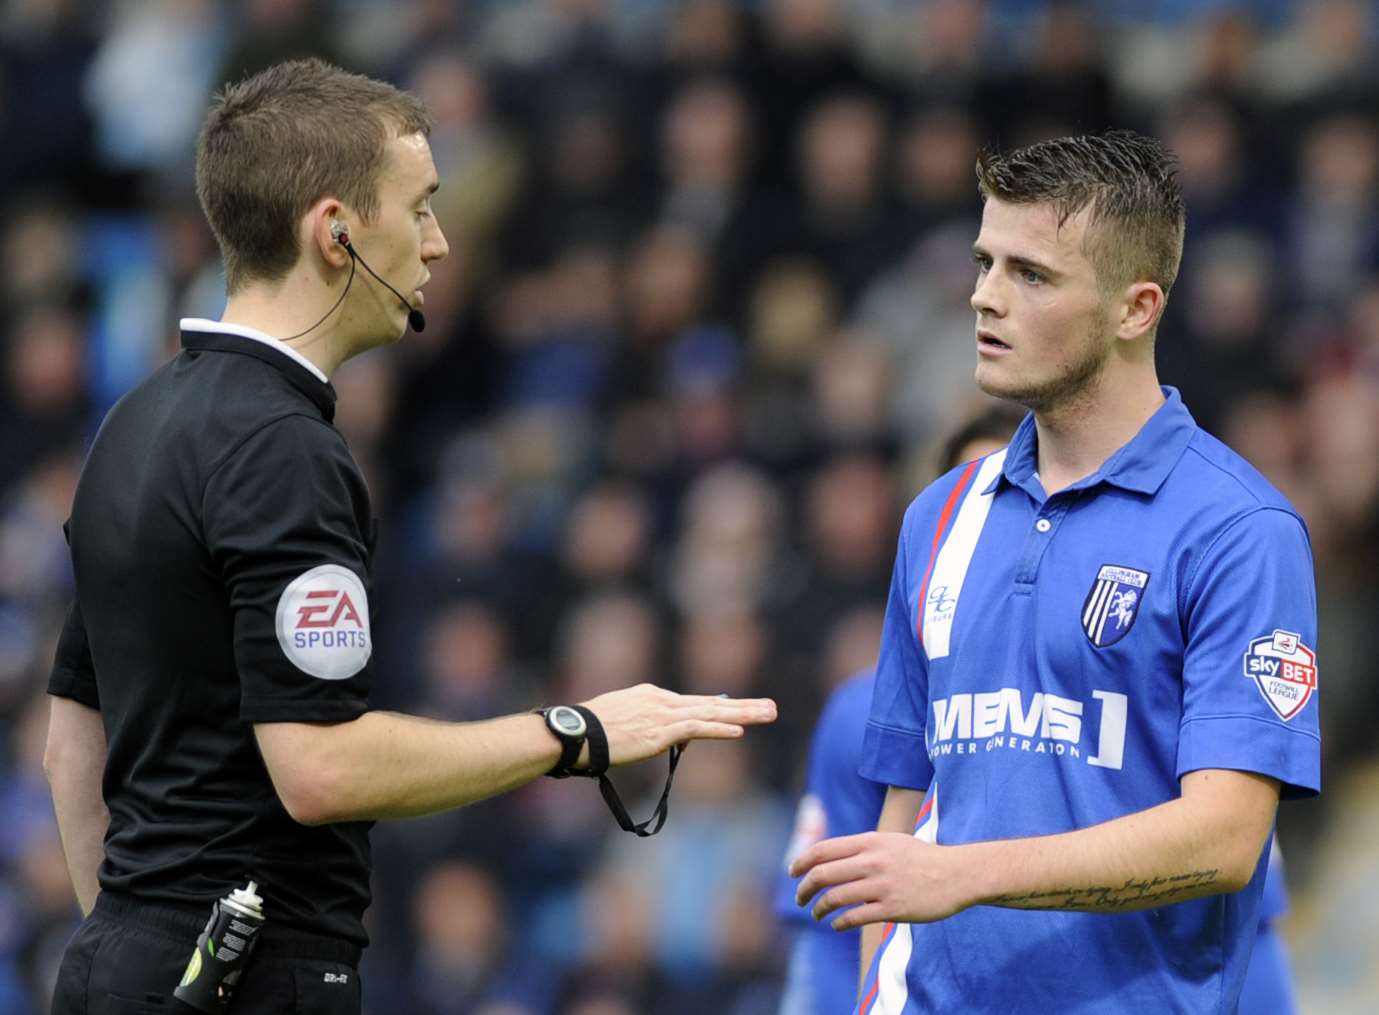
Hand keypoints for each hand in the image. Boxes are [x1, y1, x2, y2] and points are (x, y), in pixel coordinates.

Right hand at [579, 683, 775, 767]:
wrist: (575, 733)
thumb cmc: (590, 733)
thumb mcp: (622, 722)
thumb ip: (647, 727)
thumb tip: (669, 740)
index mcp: (652, 697)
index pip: (694, 703)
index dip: (720, 709)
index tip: (742, 711)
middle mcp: (662, 701)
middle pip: (710, 703)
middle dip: (743, 706)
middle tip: (771, 707)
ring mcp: (662, 715)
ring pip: (710, 712)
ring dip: (742, 714)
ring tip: (768, 714)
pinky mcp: (660, 731)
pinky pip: (695, 729)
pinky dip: (718, 730)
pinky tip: (738, 731)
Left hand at [790, 832, 974, 930]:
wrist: (957, 874)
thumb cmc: (921, 858)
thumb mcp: (890, 841)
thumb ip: (862, 847)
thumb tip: (830, 857)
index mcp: (869, 841)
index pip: (823, 850)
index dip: (801, 862)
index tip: (793, 872)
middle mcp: (872, 861)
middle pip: (823, 875)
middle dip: (804, 888)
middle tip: (800, 898)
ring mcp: (882, 886)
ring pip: (835, 898)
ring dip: (819, 908)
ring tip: (817, 914)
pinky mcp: (892, 908)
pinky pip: (854, 918)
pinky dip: (839, 923)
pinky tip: (836, 925)